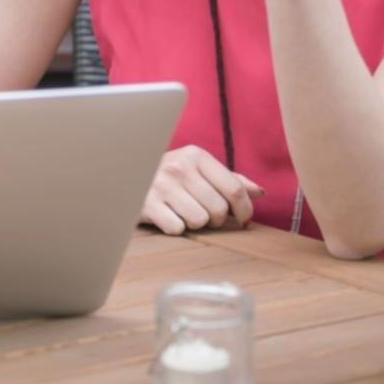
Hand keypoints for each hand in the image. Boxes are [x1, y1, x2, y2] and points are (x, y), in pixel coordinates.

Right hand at [141, 145, 265, 234]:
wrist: (123, 175)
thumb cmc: (168, 176)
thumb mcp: (197, 169)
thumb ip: (228, 180)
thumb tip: (260, 192)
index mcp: (195, 155)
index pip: (234, 188)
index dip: (245, 209)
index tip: (243, 219)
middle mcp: (179, 167)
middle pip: (219, 209)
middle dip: (216, 219)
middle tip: (206, 215)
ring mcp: (161, 185)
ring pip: (200, 220)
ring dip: (195, 223)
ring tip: (184, 213)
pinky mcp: (146, 204)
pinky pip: (177, 228)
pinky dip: (175, 228)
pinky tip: (167, 216)